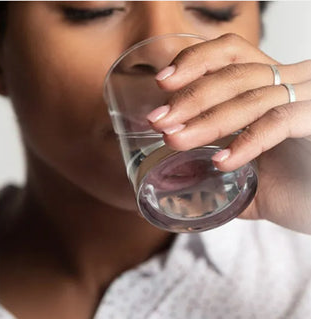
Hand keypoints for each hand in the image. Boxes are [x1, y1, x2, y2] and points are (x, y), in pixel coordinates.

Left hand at [147, 33, 310, 233]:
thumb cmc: (296, 186)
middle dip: (190, 98)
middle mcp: (291, 84)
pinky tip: (221, 162)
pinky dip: (246, 141)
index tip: (162, 83)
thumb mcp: (249, 174)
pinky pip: (278, 122)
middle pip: (234, 74)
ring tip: (175, 140)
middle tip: (159, 121)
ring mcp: (308, 101)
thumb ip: (214, 172)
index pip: (231, 52)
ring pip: (250, 97)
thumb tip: (173, 179)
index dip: (195, 61)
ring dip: (206, 120)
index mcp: (270, 86)